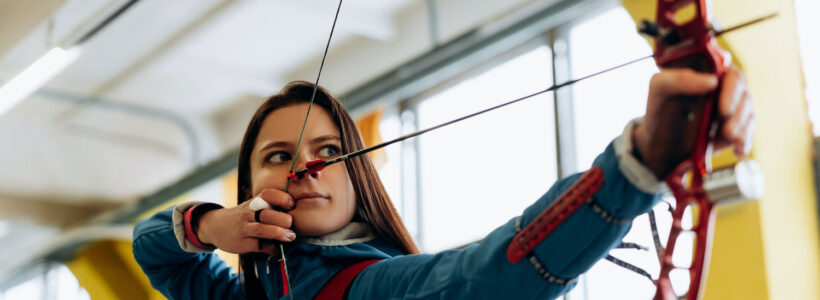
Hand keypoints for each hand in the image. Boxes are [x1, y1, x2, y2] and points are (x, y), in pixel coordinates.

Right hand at [197, 188, 295, 254]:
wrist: (216, 226)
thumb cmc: (244, 216)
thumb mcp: (253, 206)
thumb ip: (271, 207)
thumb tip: (297, 214)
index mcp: (254, 202)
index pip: (267, 194)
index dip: (281, 198)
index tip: (291, 204)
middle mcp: (248, 213)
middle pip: (266, 213)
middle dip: (282, 219)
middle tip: (291, 223)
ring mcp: (244, 229)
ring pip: (262, 229)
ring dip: (279, 234)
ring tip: (290, 237)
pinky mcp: (242, 243)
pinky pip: (259, 246)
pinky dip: (271, 248)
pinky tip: (277, 249)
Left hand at [634, 66, 754, 177]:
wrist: (657, 138)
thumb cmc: (659, 105)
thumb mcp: (659, 87)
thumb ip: (678, 78)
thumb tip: (711, 81)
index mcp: (711, 73)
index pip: (731, 73)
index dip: (732, 87)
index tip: (722, 103)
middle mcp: (725, 89)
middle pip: (743, 93)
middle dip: (738, 109)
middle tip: (726, 123)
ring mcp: (731, 109)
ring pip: (748, 113)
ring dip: (741, 126)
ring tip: (729, 136)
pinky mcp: (733, 129)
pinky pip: (747, 133)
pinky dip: (745, 142)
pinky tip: (738, 150)